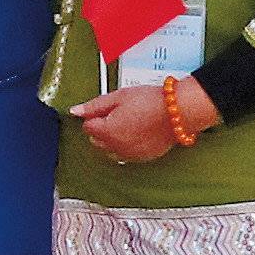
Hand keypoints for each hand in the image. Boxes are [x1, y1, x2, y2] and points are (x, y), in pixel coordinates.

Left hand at [75, 80, 189, 164]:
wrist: (178, 112)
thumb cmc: (150, 101)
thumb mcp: (118, 97)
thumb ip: (94, 106)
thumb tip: (76, 111)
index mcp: (107, 132)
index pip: (88, 127)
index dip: (95, 115)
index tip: (106, 108)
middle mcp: (116, 148)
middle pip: (97, 140)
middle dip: (102, 128)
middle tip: (118, 112)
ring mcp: (130, 155)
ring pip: (111, 149)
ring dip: (113, 138)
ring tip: (130, 121)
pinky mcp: (143, 158)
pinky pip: (126, 154)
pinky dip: (127, 144)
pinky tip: (139, 131)